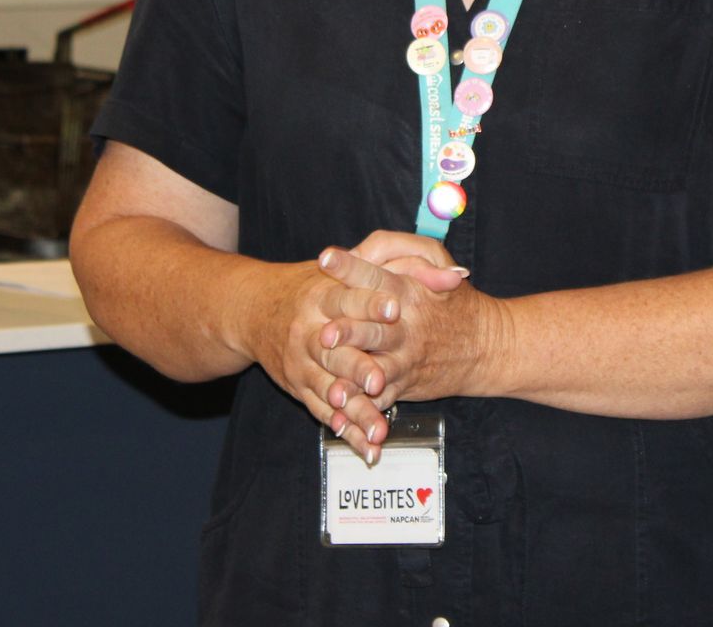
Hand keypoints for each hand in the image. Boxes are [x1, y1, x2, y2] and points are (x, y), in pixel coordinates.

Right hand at [241, 257, 434, 464]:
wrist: (257, 309)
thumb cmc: (316, 285)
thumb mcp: (355, 264)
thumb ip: (403, 265)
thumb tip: (456, 277)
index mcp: (321, 295)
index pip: (347, 296)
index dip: (370, 303)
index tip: (395, 308)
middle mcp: (308, 330)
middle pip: (335, 350)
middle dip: (357, 366)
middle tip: (379, 381)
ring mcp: (301, 362)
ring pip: (329, 389)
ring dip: (354, 411)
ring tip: (379, 429)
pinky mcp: (299, 388)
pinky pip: (323, 413)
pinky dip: (346, 431)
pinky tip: (366, 448)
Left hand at [315, 236, 502, 441]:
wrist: (486, 346)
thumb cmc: (451, 299)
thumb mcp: (434, 262)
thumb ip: (400, 250)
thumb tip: (360, 250)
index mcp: (407, 290)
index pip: (374, 275)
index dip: (350, 267)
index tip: (326, 258)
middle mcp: (404, 326)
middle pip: (372, 328)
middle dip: (349, 332)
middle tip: (326, 334)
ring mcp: (404, 359)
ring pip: (374, 369)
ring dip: (352, 379)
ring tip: (334, 389)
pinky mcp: (403, 384)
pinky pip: (379, 400)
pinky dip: (361, 411)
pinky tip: (341, 418)